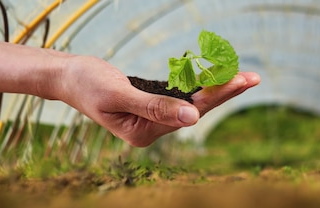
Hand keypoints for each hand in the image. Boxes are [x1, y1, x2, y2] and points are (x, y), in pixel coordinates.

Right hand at [56, 56, 259, 146]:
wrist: (67, 76)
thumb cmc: (87, 84)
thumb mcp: (119, 95)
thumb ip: (155, 106)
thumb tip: (192, 117)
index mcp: (144, 133)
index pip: (189, 112)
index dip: (216, 94)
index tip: (240, 80)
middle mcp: (153, 129)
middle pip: (197, 108)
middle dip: (224, 91)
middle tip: (252, 78)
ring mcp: (153, 117)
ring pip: (192, 100)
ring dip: (216, 86)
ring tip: (243, 76)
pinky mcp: (152, 104)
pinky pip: (181, 93)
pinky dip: (198, 83)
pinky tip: (216, 75)